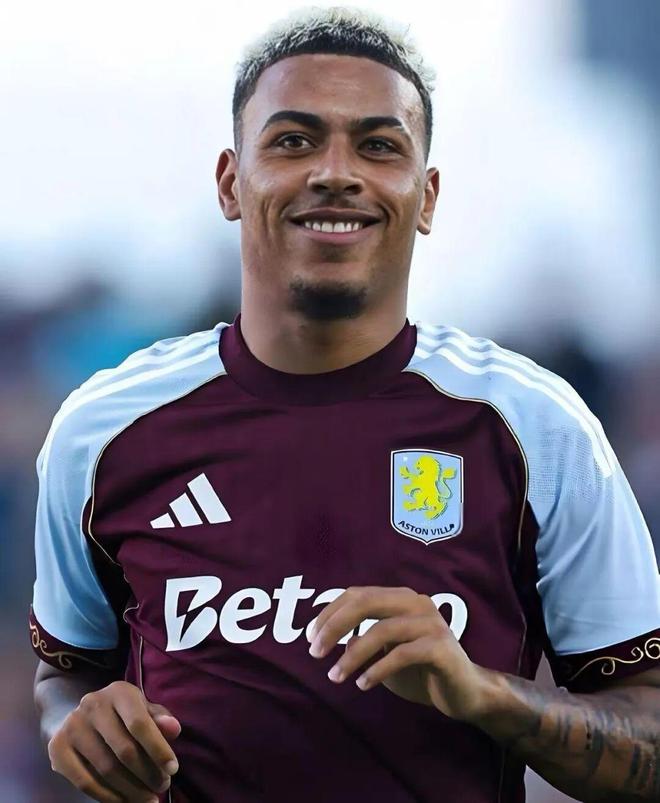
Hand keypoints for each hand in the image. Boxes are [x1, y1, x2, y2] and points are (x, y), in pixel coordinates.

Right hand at [48, 680, 180, 801]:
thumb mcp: (142, 709)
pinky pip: (85, 782)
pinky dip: (107, 796)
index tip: (173, 769)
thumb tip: (174, 729)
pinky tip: (123, 801)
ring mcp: (72, 726)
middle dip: (148, 773)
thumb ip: (160, 719)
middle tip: (162, 786)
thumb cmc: (121, 714)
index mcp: (118, 691)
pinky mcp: (57, 748)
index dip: (158, 749)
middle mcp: (92, 704)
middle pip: (124, 750)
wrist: (78, 716)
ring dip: (131, 789)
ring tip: (147, 798)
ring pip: (106, 769)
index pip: (140, 724)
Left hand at [309, 586, 491, 722]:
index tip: (310, 637)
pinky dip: (377, 669)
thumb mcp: (386, 651)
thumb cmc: (421, 670)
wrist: (465, 693)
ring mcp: (431, 623)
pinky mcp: (441, 647)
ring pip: (381, 630)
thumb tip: (334, 638)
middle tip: (315, 653)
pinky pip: (402, 654)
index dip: (330, 612)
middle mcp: (416, 603)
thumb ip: (363, 639)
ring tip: (335, 676)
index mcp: (401, 598)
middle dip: (335, 626)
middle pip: (366, 602)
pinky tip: (363, 684)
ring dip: (352, 655)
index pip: (358, 594)